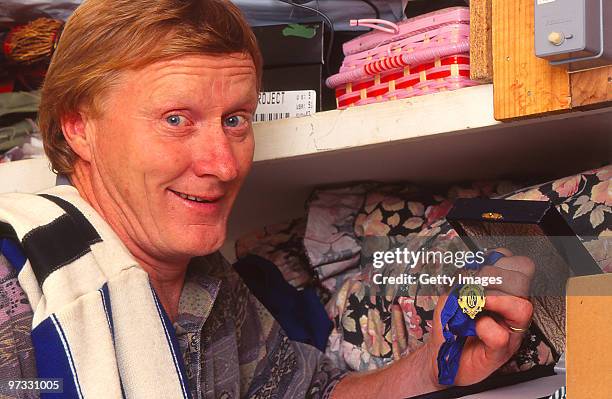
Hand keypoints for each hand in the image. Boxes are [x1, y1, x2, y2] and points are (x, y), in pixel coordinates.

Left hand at [428, 248, 534, 386]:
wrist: (442, 358)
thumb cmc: (450, 328)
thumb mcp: (451, 296)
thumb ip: (460, 280)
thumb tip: (469, 271)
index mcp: (503, 292)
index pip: (519, 265)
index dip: (501, 260)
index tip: (480, 269)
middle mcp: (511, 309)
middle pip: (523, 279)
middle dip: (496, 276)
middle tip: (476, 287)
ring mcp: (510, 330)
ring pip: (523, 306)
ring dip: (494, 299)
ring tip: (476, 305)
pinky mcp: (502, 351)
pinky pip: (501, 335)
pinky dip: (484, 328)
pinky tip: (475, 327)